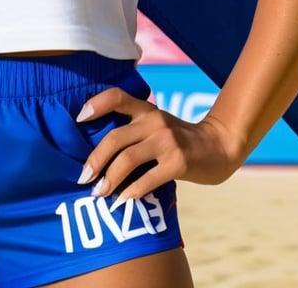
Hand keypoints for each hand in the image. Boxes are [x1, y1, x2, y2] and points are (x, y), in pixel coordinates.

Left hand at [76, 87, 246, 201]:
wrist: (219, 147)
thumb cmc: (180, 140)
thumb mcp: (158, 126)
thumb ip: (135, 130)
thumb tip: (98, 153)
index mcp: (147, 109)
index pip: (116, 96)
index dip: (96, 104)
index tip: (79, 119)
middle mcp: (155, 121)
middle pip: (114, 137)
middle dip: (95, 160)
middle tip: (83, 178)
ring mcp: (167, 141)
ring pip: (127, 159)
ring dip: (109, 179)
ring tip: (98, 193)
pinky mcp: (178, 162)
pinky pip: (148, 179)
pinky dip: (132, 192)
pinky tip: (123, 201)